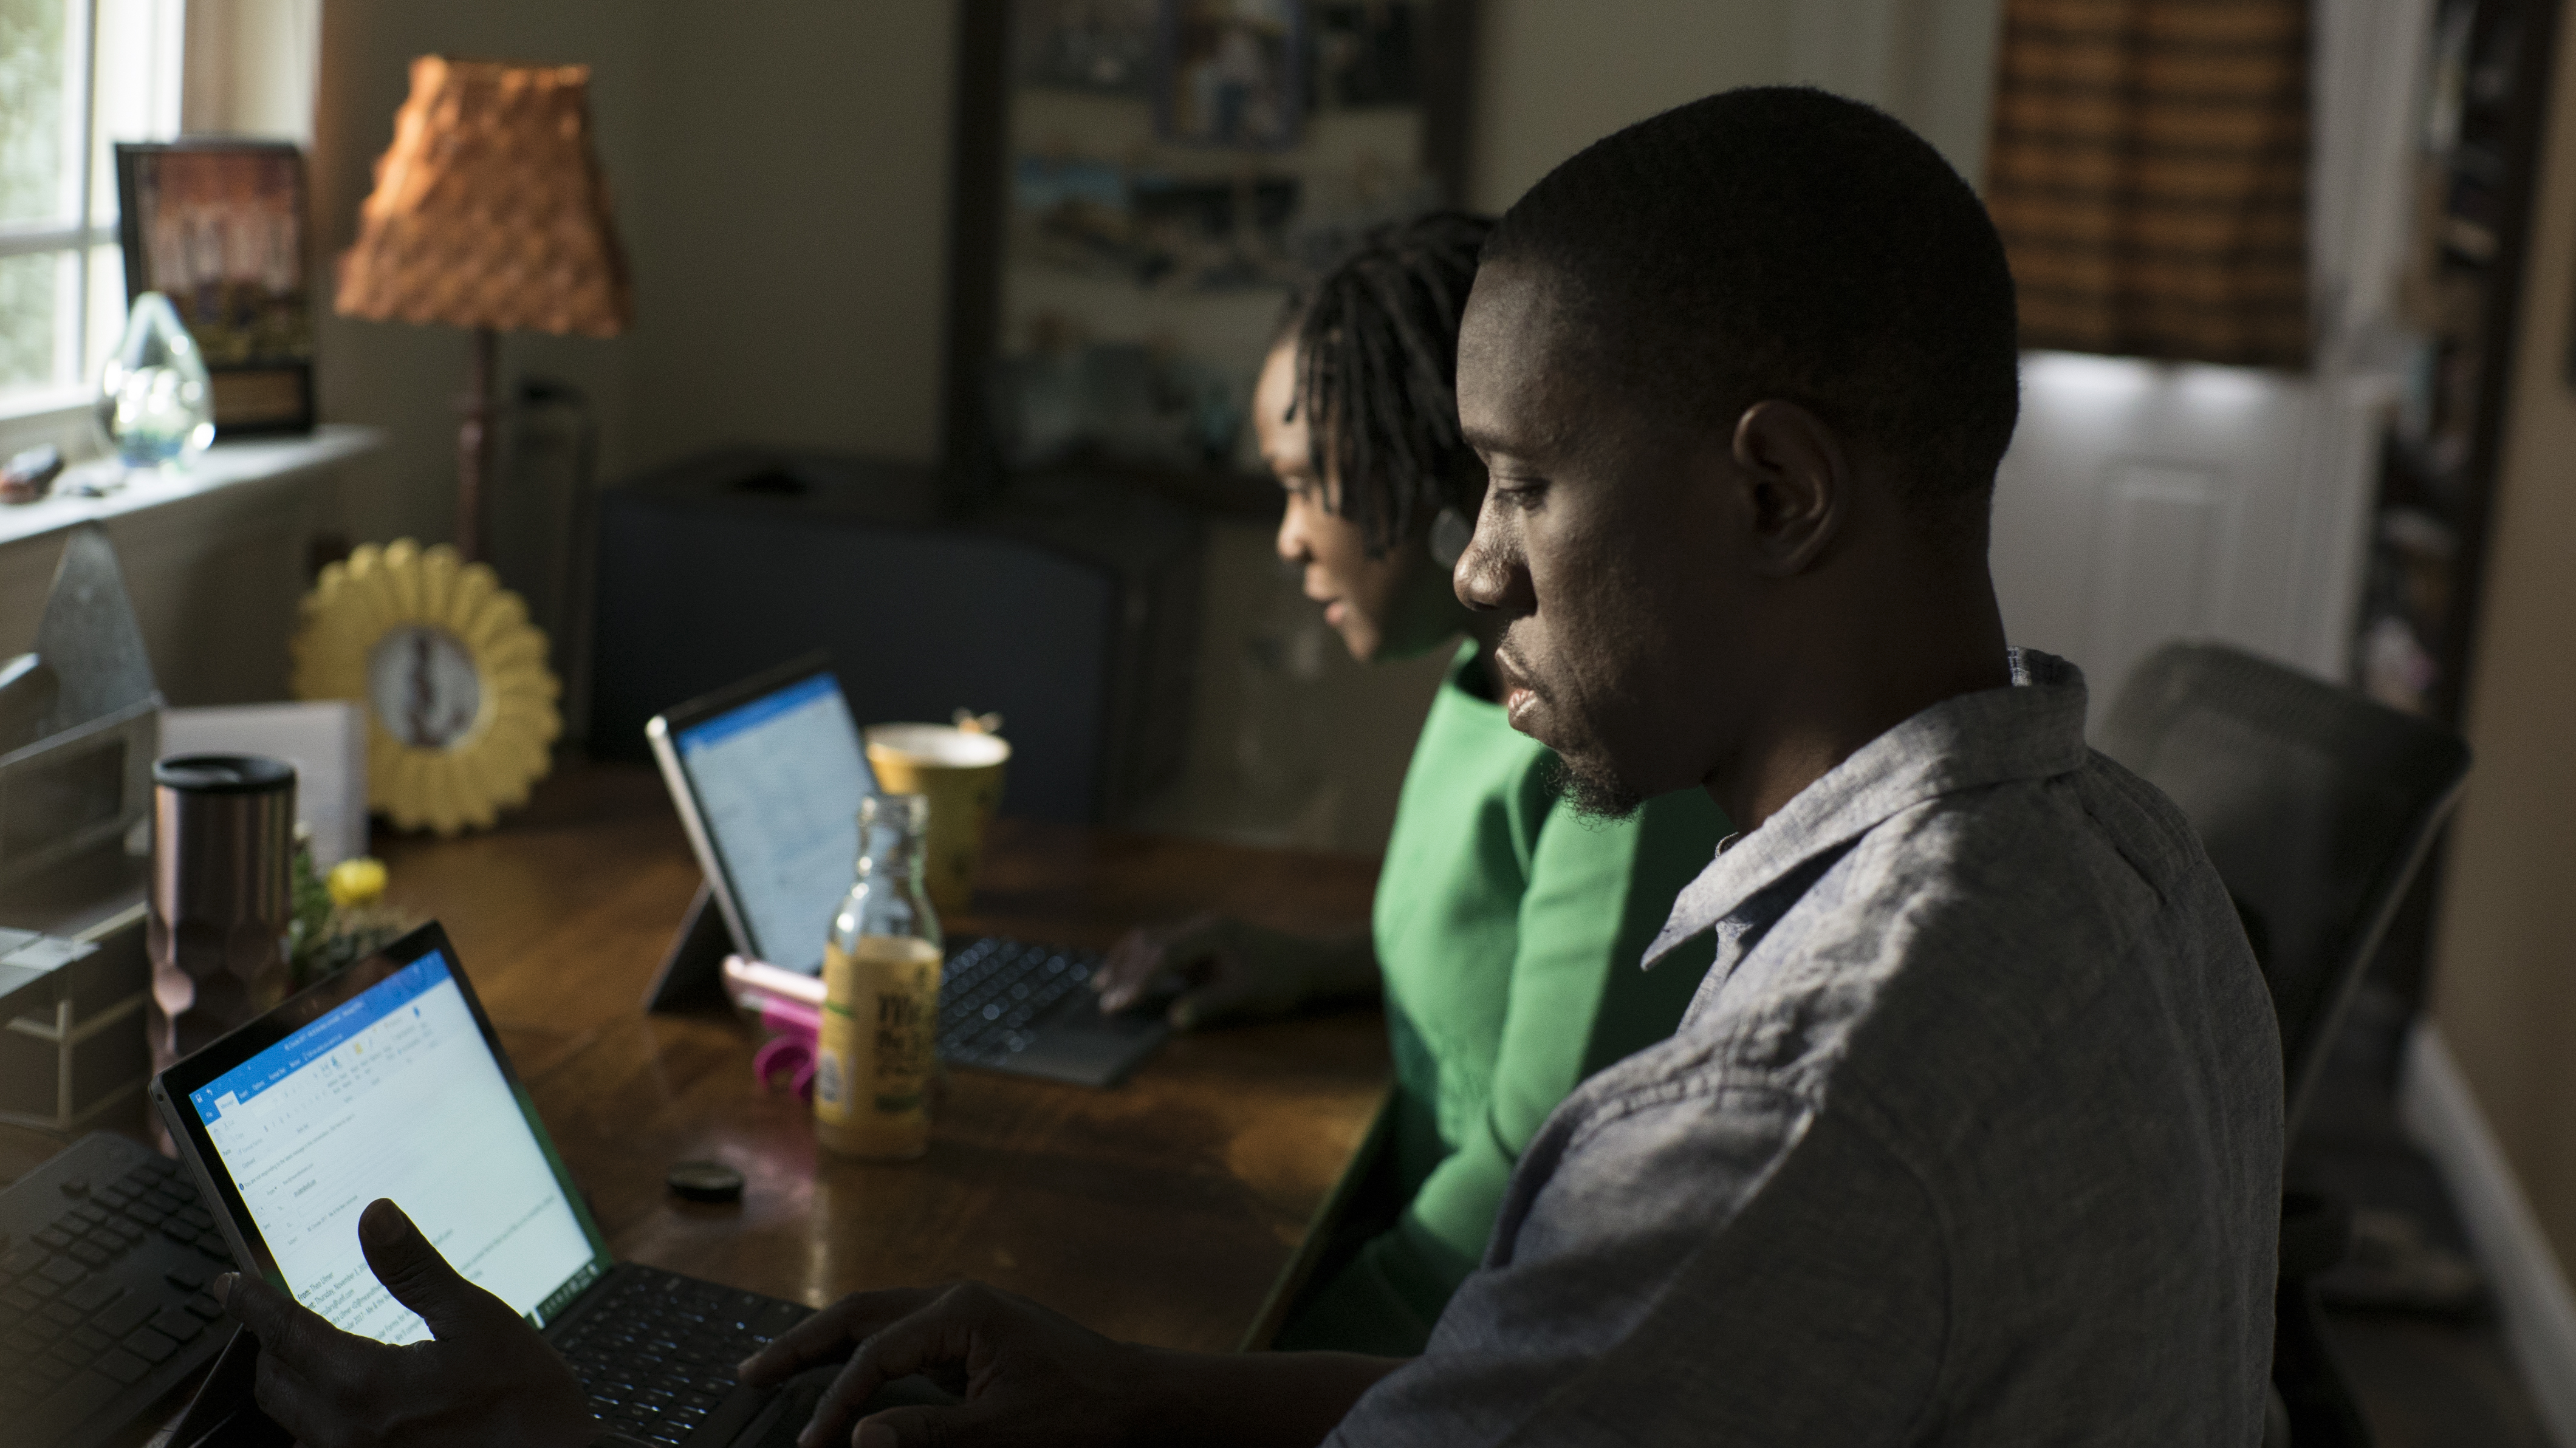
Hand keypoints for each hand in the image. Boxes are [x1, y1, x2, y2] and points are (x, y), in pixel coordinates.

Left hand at [215, 1199, 596, 1447]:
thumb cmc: (525, 1404)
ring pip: (288, 1420)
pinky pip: (316, 1446)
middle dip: (268, 1342)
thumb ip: (415, 1270)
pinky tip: (344, 1404)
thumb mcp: (478, 1320)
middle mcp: (343, 1431)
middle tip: (273, 1313)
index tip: (228, 1284)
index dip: (251, 1302)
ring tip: (304, 1354)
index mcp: (364, 1383)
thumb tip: (374, 1217)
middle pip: (273, 1380)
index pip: (284, 1332)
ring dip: (288, 1382)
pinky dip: (315, 1418)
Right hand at [737, 1281, 1145, 1447]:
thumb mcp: (1001, 1433)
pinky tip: (843, 1369)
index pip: (875, 1355)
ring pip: (878, 1318)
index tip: (812, 1444)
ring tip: (779, 1367)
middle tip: (750, 1372)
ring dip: (829, 1342)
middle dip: (803, 1343)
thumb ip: (926, 1434)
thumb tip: (858, 1438)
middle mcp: (957, 1300)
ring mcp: (965, 1312)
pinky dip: (864, 1350)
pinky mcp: (973, 1332)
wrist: (1135, 1400)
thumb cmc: (1079, 1413)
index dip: (836, 1402)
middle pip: (860, 1313)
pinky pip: (903, 1333)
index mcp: (961, 1313)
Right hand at [1093, 913, 1373, 1028]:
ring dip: (1126, 961)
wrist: (1307, 962)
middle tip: (1102, 1000)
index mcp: (1211, 934)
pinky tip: (1126, 978)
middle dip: (1123, 970)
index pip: (1163, 955)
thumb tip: (1174, 1021)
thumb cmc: (1280, 979)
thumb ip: (1208, 1005)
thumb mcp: (1247, 997)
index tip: (1117, 1003)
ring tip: (1103, 987)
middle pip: (1148, 942)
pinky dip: (1139, 960)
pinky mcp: (1198, 939)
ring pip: (1149, 939)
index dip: (1137, 981)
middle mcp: (1200, 925)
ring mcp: (1198, 929)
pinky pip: (1160, 944)